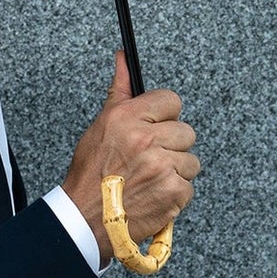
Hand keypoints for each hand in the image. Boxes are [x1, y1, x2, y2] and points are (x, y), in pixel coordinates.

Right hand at [61, 48, 200, 264]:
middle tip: (150, 159)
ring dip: (175, 171)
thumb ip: (120, 90)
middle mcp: (147, 140)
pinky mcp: (174, 192)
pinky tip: (153, 195)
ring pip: (190, 160)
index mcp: (128, 118)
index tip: (154, 128)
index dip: (164, 116)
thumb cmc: (90, 174)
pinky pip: (188, 186)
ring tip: (150, 179)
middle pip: (186, 131)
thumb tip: (123, 58)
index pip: (171, 101)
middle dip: (171, 145)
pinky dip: (174, 193)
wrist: (86, 219)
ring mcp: (163, 167)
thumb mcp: (101, 125)